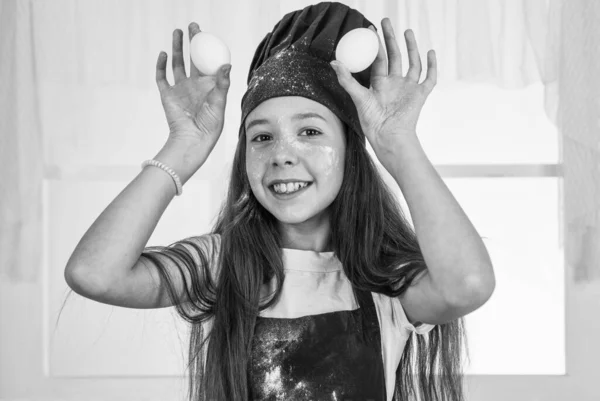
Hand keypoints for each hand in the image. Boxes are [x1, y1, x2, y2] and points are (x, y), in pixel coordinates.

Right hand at [156, 22, 231, 159]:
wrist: (192, 140)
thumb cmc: (210, 126)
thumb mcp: (219, 104)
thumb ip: (222, 84)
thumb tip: (226, 64)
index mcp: (209, 86)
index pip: (208, 62)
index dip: (208, 48)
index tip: (207, 34)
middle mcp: (194, 85)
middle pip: (192, 58)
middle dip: (192, 42)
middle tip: (193, 26)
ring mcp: (180, 89)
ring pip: (177, 64)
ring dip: (177, 48)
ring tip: (177, 32)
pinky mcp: (167, 95)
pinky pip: (162, 77)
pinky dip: (161, 65)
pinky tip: (164, 54)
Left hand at [330, 19, 435, 164]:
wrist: (389, 137)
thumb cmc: (372, 122)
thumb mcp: (358, 98)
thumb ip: (347, 80)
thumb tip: (333, 62)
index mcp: (379, 84)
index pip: (378, 59)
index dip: (374, 44)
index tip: (370, 29)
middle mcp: (394, 84)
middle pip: (394, 56)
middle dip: (391, 38)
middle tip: (386, 21)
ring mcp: (408, 88)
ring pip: (412, 63)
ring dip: (411, 47)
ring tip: (407, 31)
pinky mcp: (420, 94)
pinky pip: (429, 77)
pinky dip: (432, 65)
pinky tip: (430, 52)